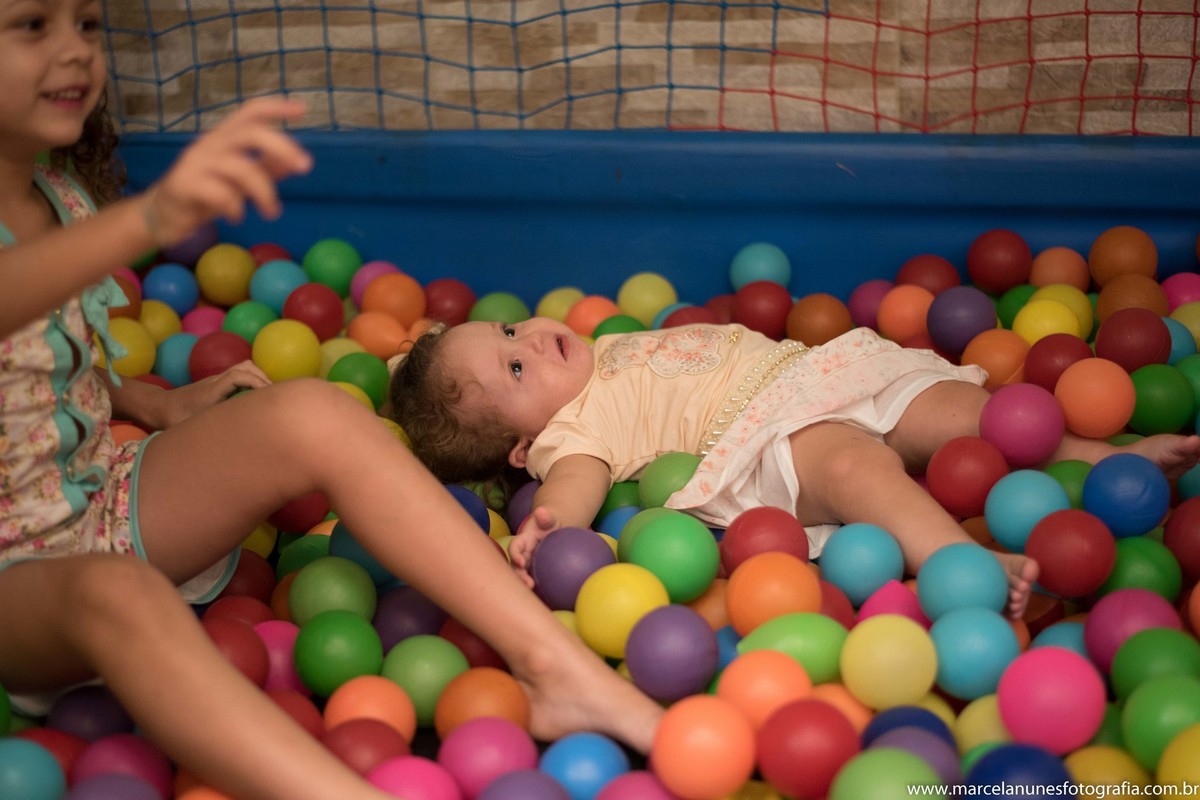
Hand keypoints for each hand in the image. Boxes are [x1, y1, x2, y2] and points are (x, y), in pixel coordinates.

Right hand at [142, 97, 311, 247]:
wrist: (164, 215)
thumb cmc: (206, 194)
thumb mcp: (242, 181)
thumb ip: (267, 169)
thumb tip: (299, 160)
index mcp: (224, 138)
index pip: (249, 113)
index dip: (274, 108)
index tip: (302, 109)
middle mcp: (210, 144)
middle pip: (250, 133)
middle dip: (282, 147)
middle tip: (305, 167)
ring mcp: (195, 163)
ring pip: (240, 168)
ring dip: (265, 193)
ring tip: (272, 213)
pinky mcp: (184, 185)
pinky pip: (219, 193)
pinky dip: (235, 207)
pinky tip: (236, 217)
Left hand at [159, 360, 271, 427]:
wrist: (159, 406)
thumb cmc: (174, 420)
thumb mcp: (191, 429)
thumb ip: (210, 432)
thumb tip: (231, 446)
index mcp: (211, 391)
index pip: (237, 375)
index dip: (256, 381)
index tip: (267, 395)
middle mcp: (216, 381)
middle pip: (245, 366)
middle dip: (262, 378)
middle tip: (273, 397)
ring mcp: (217, 380)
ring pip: (243, 368)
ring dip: (258, 378)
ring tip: (267, 397)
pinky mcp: (218, 383)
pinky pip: (240, 375)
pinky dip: (252, 381)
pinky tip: (255, 398)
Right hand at [508, 506, 561, 588]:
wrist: (552, 530)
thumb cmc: (550, 523)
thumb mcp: (549, 519)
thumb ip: (545, 517)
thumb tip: (541, 511)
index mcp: (523, 540)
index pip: (514, 547)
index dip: (515, 554)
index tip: (522, 562)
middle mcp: (521, 553)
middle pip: (514, 565)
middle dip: (518, 575)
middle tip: (529, 584)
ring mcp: (526, 562)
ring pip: (520, 574)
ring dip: (523, 583)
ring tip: (533, 590)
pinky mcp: (532, 570)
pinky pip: (530, 578)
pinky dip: (533, 586)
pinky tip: (542, 594)